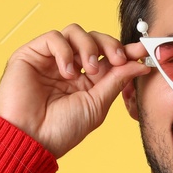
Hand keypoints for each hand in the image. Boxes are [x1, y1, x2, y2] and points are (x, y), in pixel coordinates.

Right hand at [0, 25, 151, 158]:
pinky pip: (53, 37)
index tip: (142, 51)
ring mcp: (50, 60)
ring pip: (75, 32)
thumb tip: (140, 63)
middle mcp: (69, 67)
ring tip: (89, 70)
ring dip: (88, 47)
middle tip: (117, 60)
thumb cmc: (61, 130)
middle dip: (110, 45)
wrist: (31, 140)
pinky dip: (64, 51)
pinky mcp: (31, 54)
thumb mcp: (97, 104)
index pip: (107, 56)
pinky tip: (67, 73)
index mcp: (85, 81)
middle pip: (94, 38)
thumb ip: (117, 80)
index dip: (125, 51)